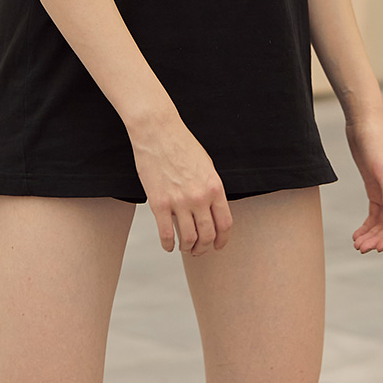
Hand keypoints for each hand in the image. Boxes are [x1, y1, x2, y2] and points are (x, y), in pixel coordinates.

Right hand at [130, 116, 232, 256]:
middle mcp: (200, 197)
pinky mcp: (159, 203)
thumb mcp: (207, 166)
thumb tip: (213, 210)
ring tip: (184, 248)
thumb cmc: (182, 145)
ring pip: (188, 238)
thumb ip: (212, 189)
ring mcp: (179, 201)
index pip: (225, 224)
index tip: (218, 246)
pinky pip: (166, 234)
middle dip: (204, 248)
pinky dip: (168, 245)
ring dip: (188, 248)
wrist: (158, 132)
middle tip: (198, 250)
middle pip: (208, 235)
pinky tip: (168, 246)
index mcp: (214, 187)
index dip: (222, 240)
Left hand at [345, 112, 382, 252]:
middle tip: (362, 249)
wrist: (363, 123)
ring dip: (371, 234)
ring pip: (382, 221)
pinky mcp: (375, 188)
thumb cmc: (375, 141)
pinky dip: (367, 225)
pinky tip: (357, 234)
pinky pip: (374, 213)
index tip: (378, 248)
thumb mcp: (382, 168)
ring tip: (357, 245)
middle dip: (379, 238)